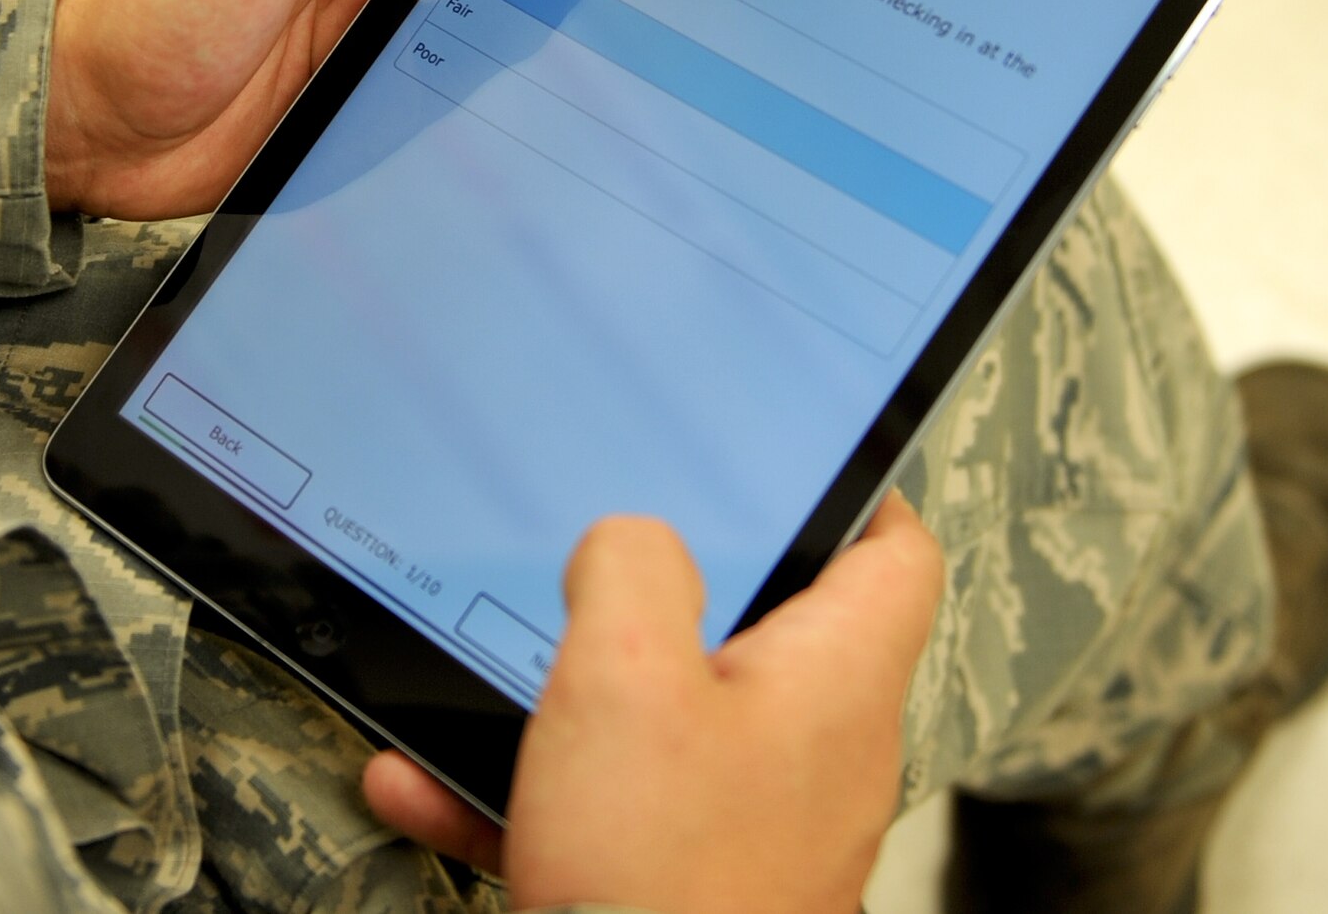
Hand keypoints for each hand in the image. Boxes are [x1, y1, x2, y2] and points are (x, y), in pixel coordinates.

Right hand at [364, 494, 942, 913]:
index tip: (786, 456)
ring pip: (662, 722)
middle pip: (763, 629)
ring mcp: (752, 823)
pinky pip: (607, 806)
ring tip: (488, 678)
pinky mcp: (684, 880)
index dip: (850, 488)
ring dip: (565, 698)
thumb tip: (632, 539)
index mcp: (830, 682)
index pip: (893, 553)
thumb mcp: (627, 681)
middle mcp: (809, 752)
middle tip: (605, 552)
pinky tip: (434, 784)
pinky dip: (529, 789)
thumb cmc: (664, 888)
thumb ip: (633, 571)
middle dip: (664, 590)